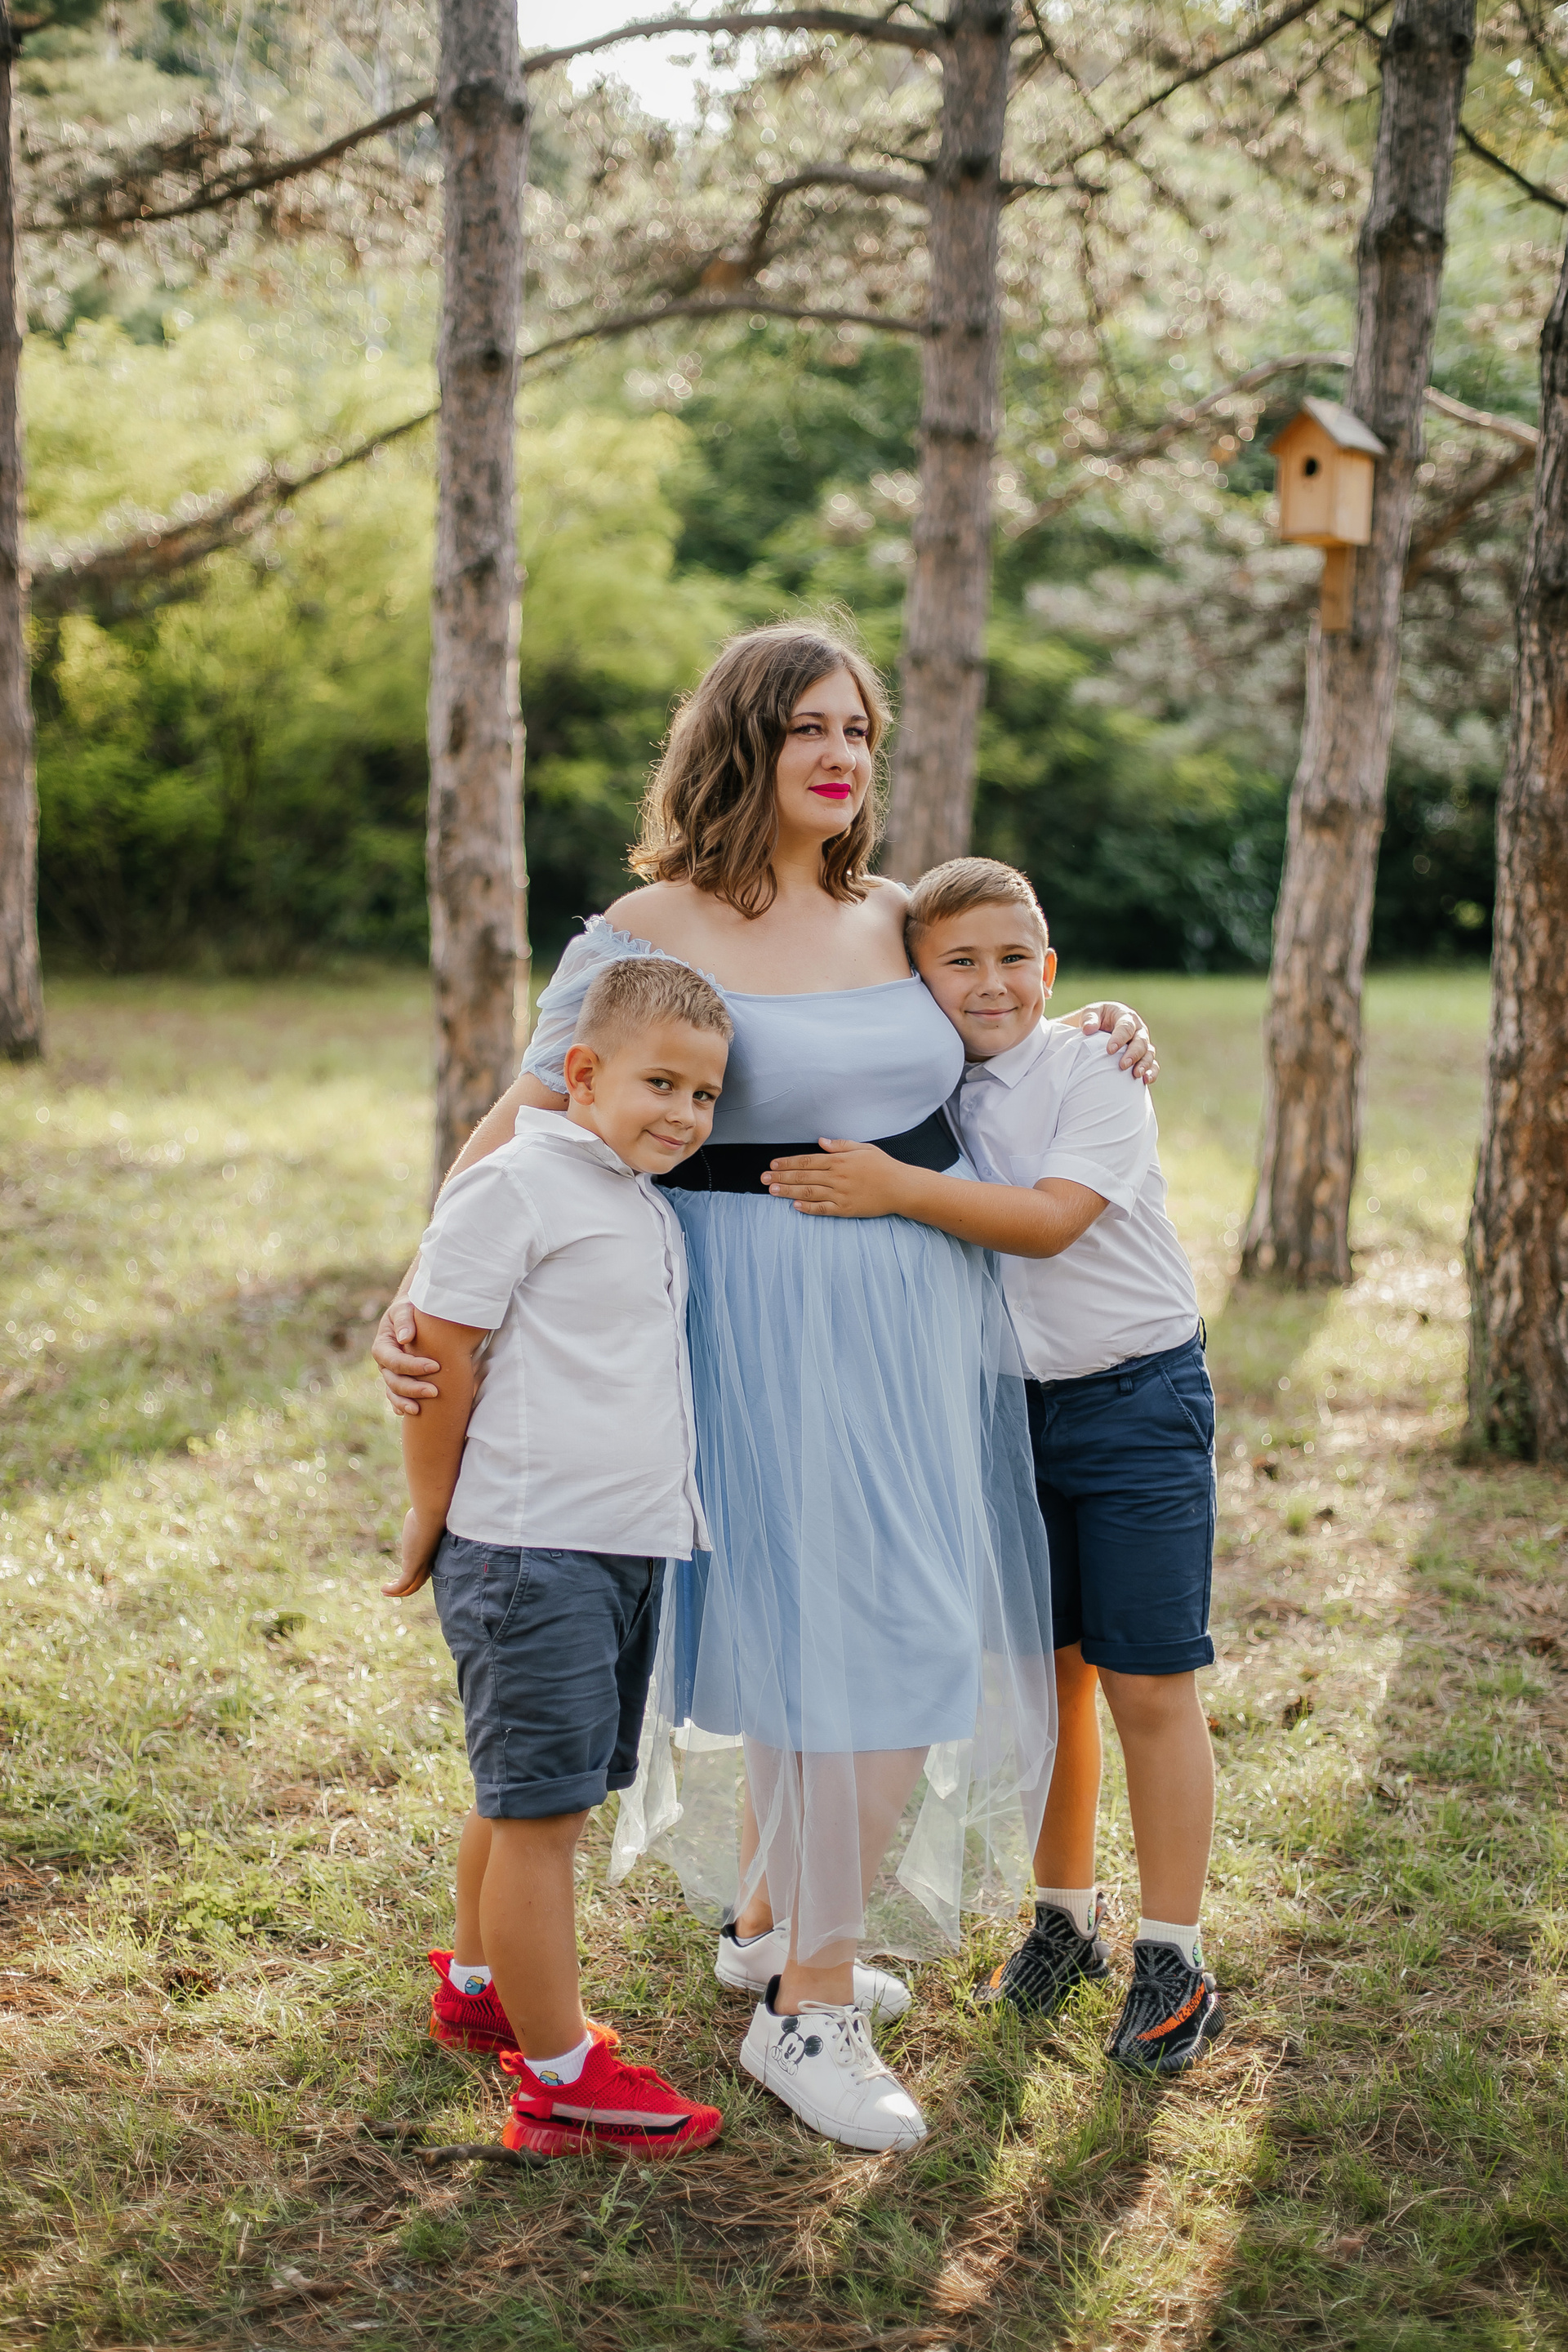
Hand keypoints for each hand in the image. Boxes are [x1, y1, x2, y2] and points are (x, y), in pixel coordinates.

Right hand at [373, 1298, 440, 1417]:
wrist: (414, 1315)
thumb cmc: (410, 1310)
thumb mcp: (405, 1308)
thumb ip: (405, 1319)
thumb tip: (405, 1338)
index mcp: (382, 1347)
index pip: (395, 1361)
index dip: (413, 1366)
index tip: (436, 1366)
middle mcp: (383, 1364)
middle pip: (394, 1381)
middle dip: (413, 1389)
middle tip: (435, 1392)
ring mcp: (390, 1375)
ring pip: (393, 1393)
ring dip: (405, 1403)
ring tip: (420, 1410)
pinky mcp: (399, 1382)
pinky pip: (396, 1398)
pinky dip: (401, 1407)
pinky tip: (414, 1415)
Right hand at [383, 1506, 440, 1597]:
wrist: (431, 1512)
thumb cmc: (430, 1509)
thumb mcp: (424, 1517)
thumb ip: (419, 1520)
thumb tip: (416, 1510)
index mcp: (433, 1552)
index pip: (425, 1569)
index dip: (415, 1575)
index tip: (403, 1575)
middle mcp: (429, 1561)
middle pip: (419, 1581)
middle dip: (407, 1588)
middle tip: (394, 1588)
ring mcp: (422, 1565)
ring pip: (411, 1587)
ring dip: (398, 1592)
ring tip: (386, 1591)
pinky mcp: (413, 1566)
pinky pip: (403, 1585)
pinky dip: (393, 1590)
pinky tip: (384, 1589)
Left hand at [763, 1139, 911, 1218]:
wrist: (901, 1187)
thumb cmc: (883, 1166)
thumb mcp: (863, 1148)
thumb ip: (840, 1145)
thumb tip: (821, 1141)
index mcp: (839, 1161)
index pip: (807, 1161)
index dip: (788, 1163)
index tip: (772, 1165)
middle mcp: (837, 1177)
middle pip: (803, 1176)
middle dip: (781, 1177)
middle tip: (763, 1179)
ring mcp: (840, 1194)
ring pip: (809, 1192)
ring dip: (788, 1192)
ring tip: (771, 1191)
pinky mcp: (846, 1209)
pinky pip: (823, 1209)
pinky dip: (808, 1208)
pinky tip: (794, 1206)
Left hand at [1080, 1002, 1157, 1084]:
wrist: (1100, 1027)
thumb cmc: (1096, 1019)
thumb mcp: (1090, 1013)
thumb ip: (1089, 1019)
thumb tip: (1088, 1029)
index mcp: (1126, 1017)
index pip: (1126, 1027)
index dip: (1120, 1038)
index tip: (1110, 1050)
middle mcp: (1138, 1030)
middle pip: (1140, 1041)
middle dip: (1133, 1054)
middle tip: (1123, 1065)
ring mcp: (1142, 1043)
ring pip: (1148, 1053)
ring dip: (1144, 1064)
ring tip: (1136, 1074)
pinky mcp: (1143, 1056)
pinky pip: (1152, 1064)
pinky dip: (1151, 1072)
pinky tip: (1145, 1080)